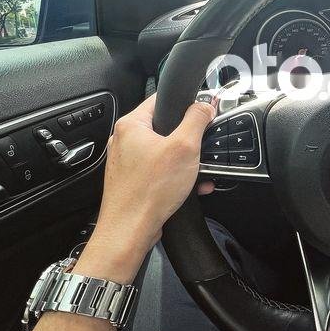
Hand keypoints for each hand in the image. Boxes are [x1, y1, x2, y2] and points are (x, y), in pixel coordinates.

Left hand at [74, 95, 215, 282]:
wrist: (129, 230)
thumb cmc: (148, 192)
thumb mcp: (184, 147)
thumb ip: (197, 119)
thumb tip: (204, 105)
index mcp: (132, 125)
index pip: (161, 99)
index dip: (186, 103)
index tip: (202, 112)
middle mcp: (125, 141)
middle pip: (165, 128)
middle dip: (189, 140)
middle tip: (200, 148)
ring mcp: (127, 163)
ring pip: (164, 153)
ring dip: (185, 162)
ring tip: (197, 173)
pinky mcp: (133, 182)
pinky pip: (160, 172)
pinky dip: (176, 177)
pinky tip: (190, 188)